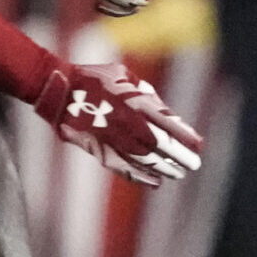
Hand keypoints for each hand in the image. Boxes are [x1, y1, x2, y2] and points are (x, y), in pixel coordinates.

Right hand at [34, 62, 202, 185]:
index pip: (165, 121)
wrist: (58, 90)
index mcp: (133, 101)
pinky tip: (155, 182)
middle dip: (179, 155)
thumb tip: (161, 109)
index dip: (183, 135)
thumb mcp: (122, 75)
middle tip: (194, 164)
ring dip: (163, 168)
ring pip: (144, 159)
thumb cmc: (92, 77)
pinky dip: (141, 176)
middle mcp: (125, 122)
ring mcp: (112, 138)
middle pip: (159, 144)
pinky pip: (123, 168)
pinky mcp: (98, 150)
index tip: (198, 144)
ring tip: (178, 174)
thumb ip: (143, 91)